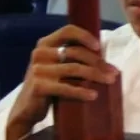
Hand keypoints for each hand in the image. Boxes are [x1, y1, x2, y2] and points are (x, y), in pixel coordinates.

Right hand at [6, 25, 118, 139]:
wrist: (26, 109)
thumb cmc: (47, 85)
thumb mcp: (55, 66)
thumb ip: (71, 57)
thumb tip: (103, 56)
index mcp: (44, 44)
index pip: (67, 31)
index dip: (85, 36)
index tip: (99, 47)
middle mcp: (40, 53)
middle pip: (76, 52)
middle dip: (98, 62)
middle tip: (114, 72)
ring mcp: (38, 70)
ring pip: (75, 69)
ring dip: (96, 75)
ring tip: (109, 81)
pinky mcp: (39, 86)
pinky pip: (66, 87)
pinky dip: (82, 91)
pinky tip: (94, 95)